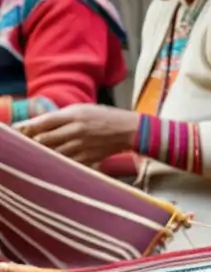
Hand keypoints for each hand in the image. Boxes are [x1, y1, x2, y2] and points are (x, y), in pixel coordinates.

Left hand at [16, 105, 138, 167]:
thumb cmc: (106, 117)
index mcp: (75, 114)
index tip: (20, 131)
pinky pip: (66, 162)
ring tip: (39, 153)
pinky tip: (55, 161)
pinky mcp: (87, 157)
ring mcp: (82, 145)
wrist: (130, 130)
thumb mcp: (84, 109)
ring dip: (43, 154)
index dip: (28, 127)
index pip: (44, 121)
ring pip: (52, 153)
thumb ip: (63, 116)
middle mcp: (76, 130)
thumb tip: (40, 124)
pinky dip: (57, 162)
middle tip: (28, 144)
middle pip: (44, 139)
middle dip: (33, 142)